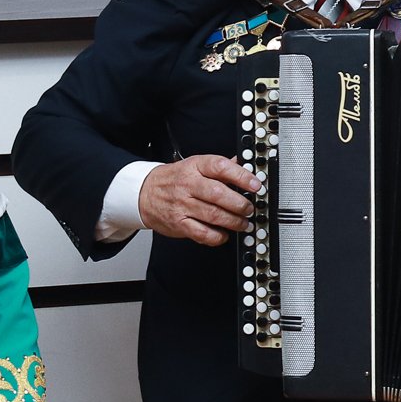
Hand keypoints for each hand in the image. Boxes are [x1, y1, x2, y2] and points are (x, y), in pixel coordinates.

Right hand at [139, 154, 258, 245]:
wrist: (143, 193)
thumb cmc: (173, 180)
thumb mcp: (194, 165)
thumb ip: (218, 167)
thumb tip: (243, 165)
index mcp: (194, 167)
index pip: (220, 167)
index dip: (241, 176)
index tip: (256, 185)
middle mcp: (188, 185)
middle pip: (219, 194)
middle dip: (240, 204)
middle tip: (250, 208)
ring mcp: (182, 205)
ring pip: (214, 215)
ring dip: (234, 222)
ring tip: (243, 223)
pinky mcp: (179, 224)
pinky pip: (202, 233)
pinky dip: (217, 236)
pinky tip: (224, 234)